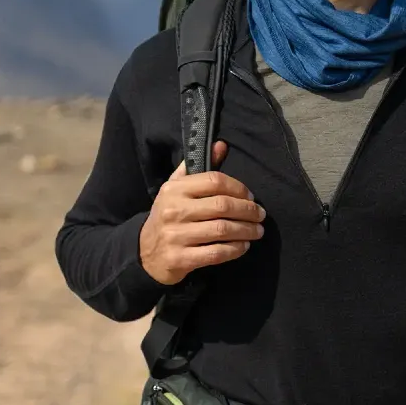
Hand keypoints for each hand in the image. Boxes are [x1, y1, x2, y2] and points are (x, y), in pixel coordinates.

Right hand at [139, 141, 264, 284]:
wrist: (144, 253)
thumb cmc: (169, 215)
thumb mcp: (178, 188)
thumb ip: (201, 166)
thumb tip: (222, 145)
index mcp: (174, 189)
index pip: (214, 181)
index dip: (238, 187)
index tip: (250, 196)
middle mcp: (173, 210)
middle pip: (222, 206)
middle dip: (248, 210)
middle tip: (260, 215)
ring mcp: (175, 236)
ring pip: (222, 230)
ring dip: (246, 230)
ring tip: (257, 231)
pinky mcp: (179, 259)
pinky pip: (216, 253)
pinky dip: (235, 249)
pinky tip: (243, 246)